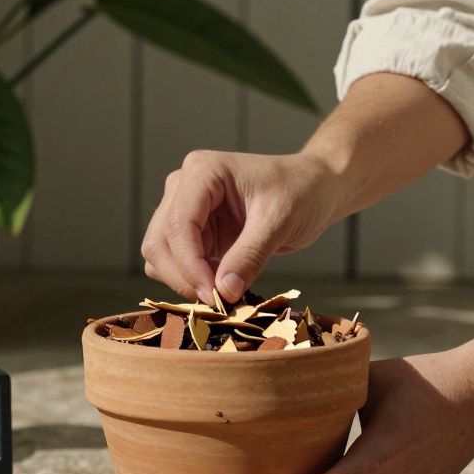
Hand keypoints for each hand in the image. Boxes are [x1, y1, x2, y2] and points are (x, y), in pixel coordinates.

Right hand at [140, 150, 345, 302]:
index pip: (178, 225)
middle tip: (218, 301)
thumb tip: (223, 293)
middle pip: (159, 242)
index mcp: (202, 172)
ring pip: (160, 256)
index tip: (214, 296)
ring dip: (183, 280)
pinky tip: (220, 284)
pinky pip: (175, 262)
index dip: (190, 266)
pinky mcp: (192, 230)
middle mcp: (183, 186)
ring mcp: (184, 208)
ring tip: (222, 292)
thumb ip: (250, 256)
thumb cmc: (301, 192)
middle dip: (182, 277)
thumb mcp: (279, 222)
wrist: (314, 188)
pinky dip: (190, 280)